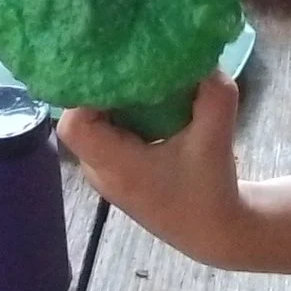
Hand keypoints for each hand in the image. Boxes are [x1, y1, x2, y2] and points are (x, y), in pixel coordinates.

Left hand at [58, 74, 247, 267]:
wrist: (215, 233)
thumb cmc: (211, 191)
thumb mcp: (216, 139)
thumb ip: (214, 96)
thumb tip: (204, 57)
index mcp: (116, 167)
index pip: (74, 126)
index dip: (88, 94)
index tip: (118, 70)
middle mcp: (101, 171)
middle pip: (80, 119)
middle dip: (105, 88)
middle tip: (131, 63)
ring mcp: (105, 173)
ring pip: (93, 124)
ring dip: (115, 100)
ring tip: (140, 77)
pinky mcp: (116, 171)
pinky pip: (106, 133)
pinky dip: (123, 113)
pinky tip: (148, 100)